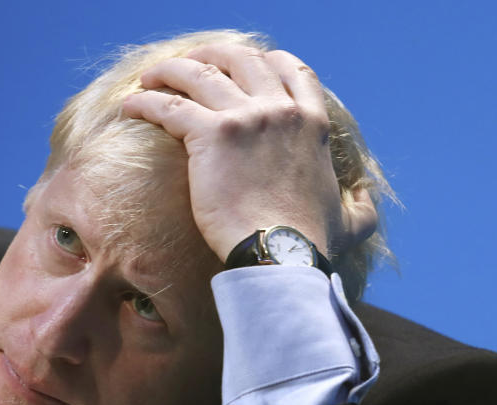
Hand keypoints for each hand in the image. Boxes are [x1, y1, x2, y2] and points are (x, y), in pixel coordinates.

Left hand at [123, 44, 375, 261]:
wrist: (282, 256)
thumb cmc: (313, 245)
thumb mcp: (353, 221)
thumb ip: (362, 204)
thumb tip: (367, 194)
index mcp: (311, 123)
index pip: (290, 69)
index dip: (263, 61)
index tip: (241, 66)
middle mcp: (279, 110)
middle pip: (240, 59)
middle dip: (211, 55)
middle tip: (187, 66)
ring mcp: (245, 118)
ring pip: (199, 73)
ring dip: (170, 70)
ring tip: (149, 79)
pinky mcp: (211, 136)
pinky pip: (169, 105)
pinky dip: (146, 102)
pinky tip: (130, 107)